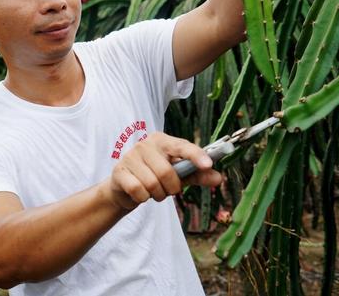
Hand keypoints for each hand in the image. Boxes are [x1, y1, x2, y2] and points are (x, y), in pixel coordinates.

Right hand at [105, 132, 222, 209]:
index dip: (196, 155)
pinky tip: (140, 193)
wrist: (125, 187)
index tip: (208, 165)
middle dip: (171, 188)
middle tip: (169, 190)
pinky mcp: (119, 172)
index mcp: (162, 140)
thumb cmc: (156, 176)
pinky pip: (138, 190)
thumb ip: (197, 175)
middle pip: (167, 172)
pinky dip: (143, 197)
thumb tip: (218, 178)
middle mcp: (145, 144)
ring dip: (157, 195)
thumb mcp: (179, 175)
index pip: (182, 146)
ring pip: (152, 183)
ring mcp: (130, 156)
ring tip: (154, 191)